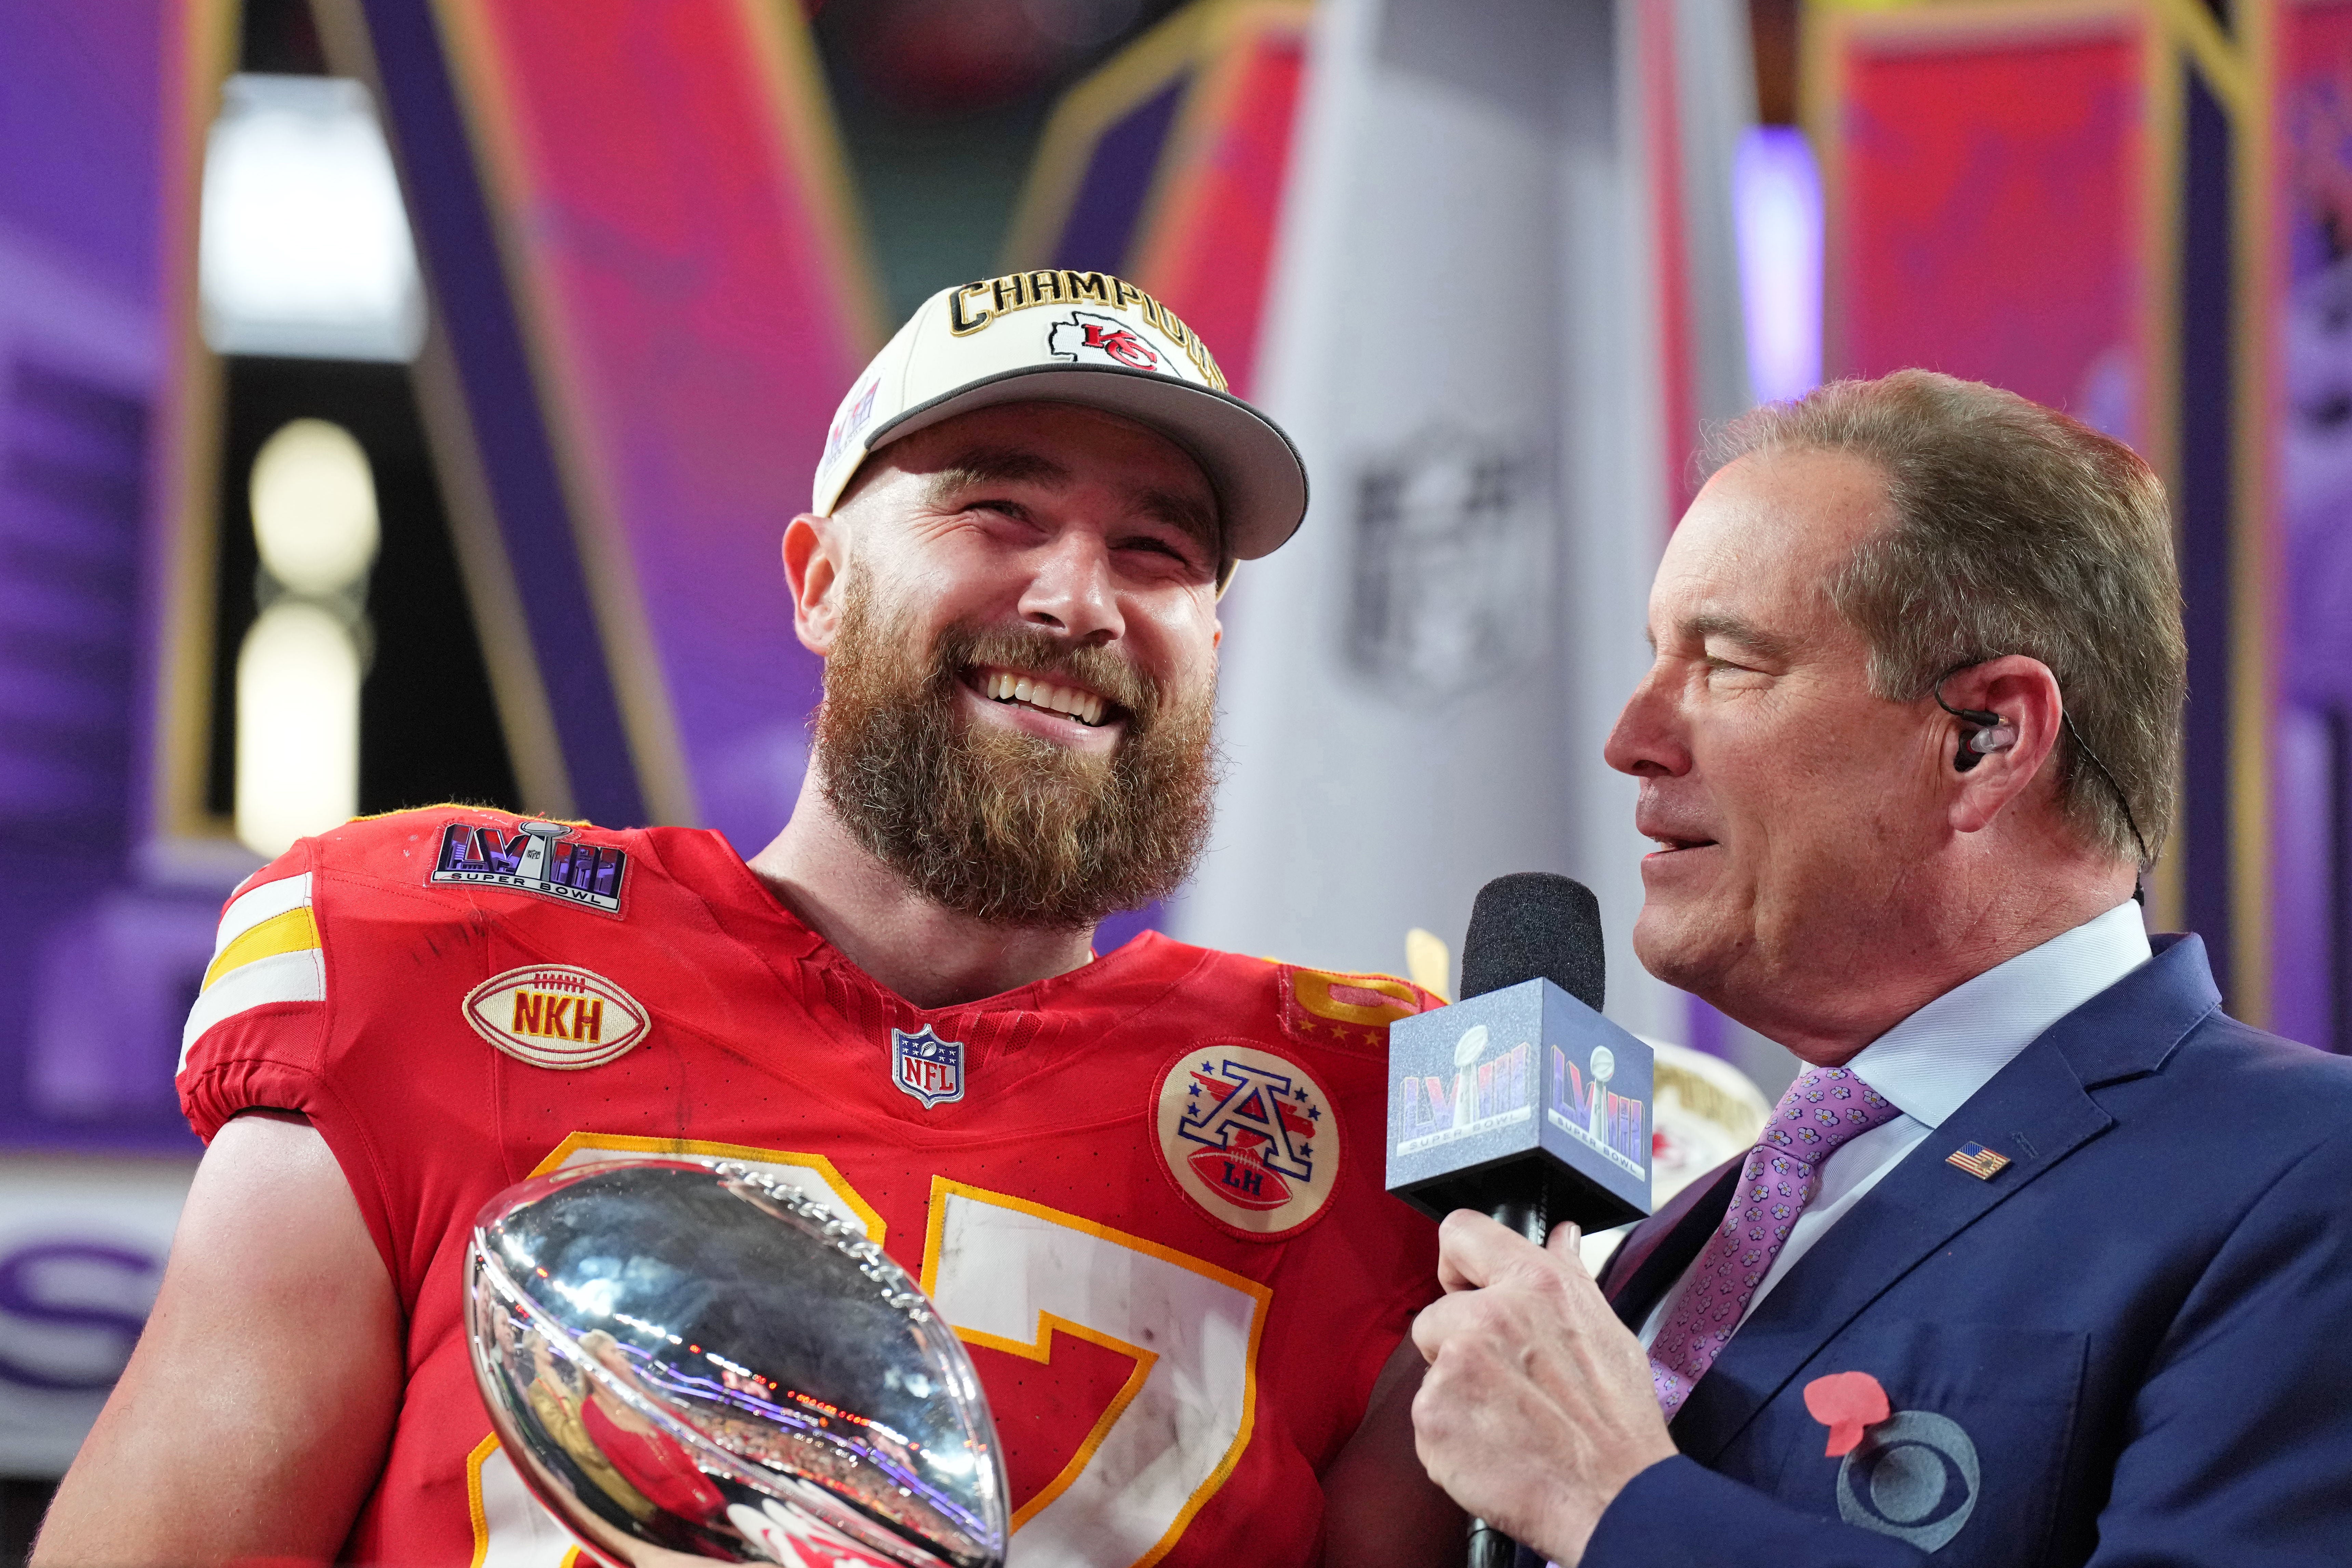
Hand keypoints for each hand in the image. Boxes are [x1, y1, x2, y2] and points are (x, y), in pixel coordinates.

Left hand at [1409, 1211, 1676, 1565]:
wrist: (1615, 1498)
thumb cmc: (1617, 1422)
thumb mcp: (1605, 1329)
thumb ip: (1569, 1274)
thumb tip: (1562, 1235)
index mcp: (1535, 1285)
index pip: (1460, 1231)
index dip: (1458, 1264)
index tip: (1466, 1289)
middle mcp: (1489, 1317)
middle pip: (1436, 1314)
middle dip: (1460, 1346)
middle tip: (1508, 1383)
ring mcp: (1456, 1367)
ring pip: (1433, 1369)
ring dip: (1457, 1392)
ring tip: (1509, 1419)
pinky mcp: (1432, 1416)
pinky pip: (1426, 1416)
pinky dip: (1451, 1435)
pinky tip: (1494, 1446)